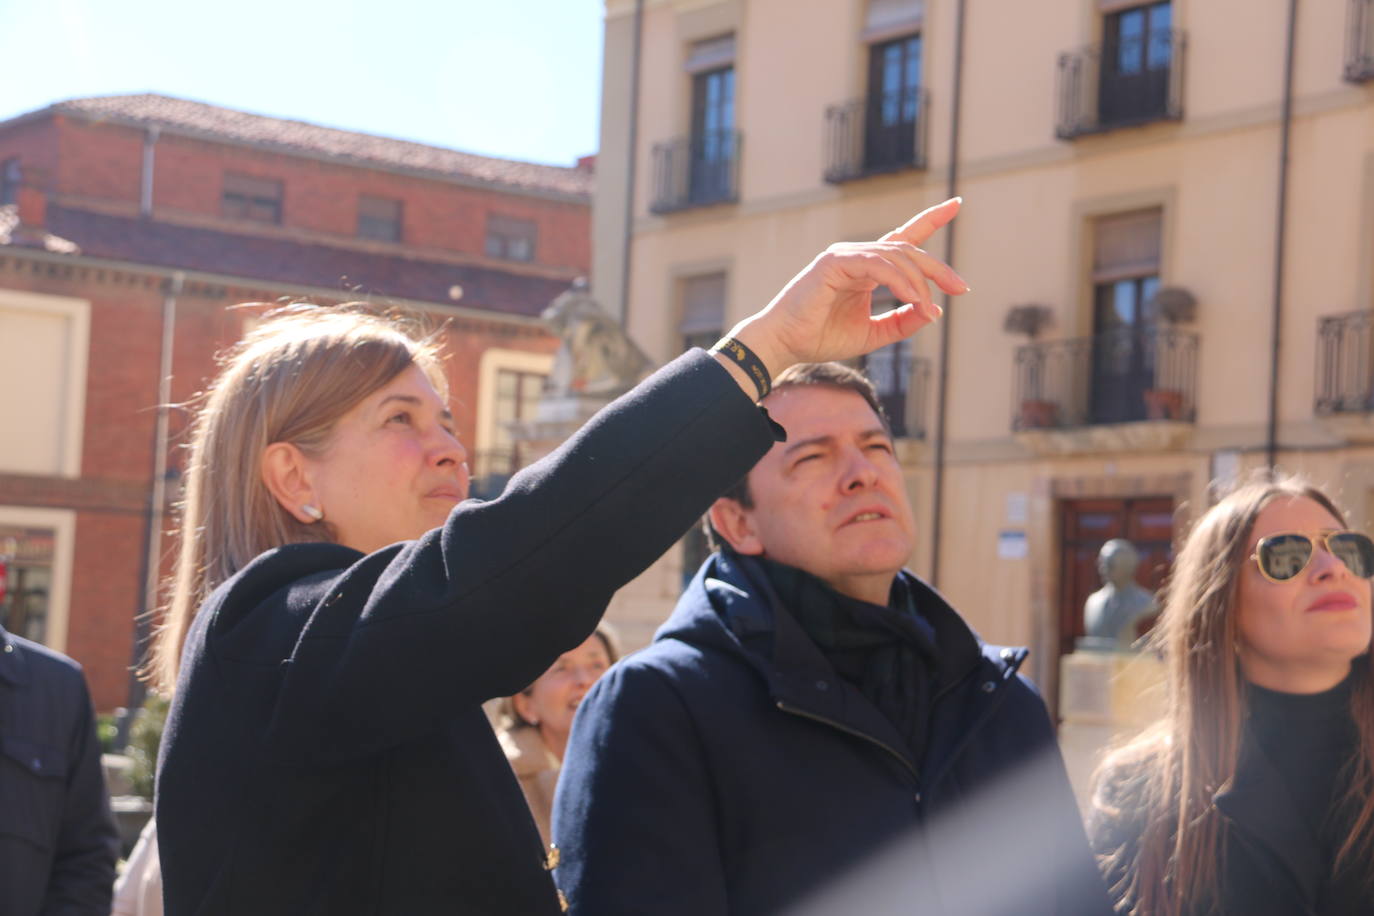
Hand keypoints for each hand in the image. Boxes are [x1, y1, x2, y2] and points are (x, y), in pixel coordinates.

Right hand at [728, 198, 967, 375]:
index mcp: (866, 269)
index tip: (956, 204)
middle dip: (938, 267)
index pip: (902, 238)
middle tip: (961, 287)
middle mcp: (858, 256)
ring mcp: (845, 255)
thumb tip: (934, 311)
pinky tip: (913, 298)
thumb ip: (902, 322)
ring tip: (928, 307)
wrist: (785, 345)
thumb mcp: (873, 334)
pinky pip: (877, 266)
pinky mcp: (834, 262)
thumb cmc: (820, 337)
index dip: (930, 219)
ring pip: (896, 257)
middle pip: (908, 249)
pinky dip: (899, 281)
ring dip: (919, 283)